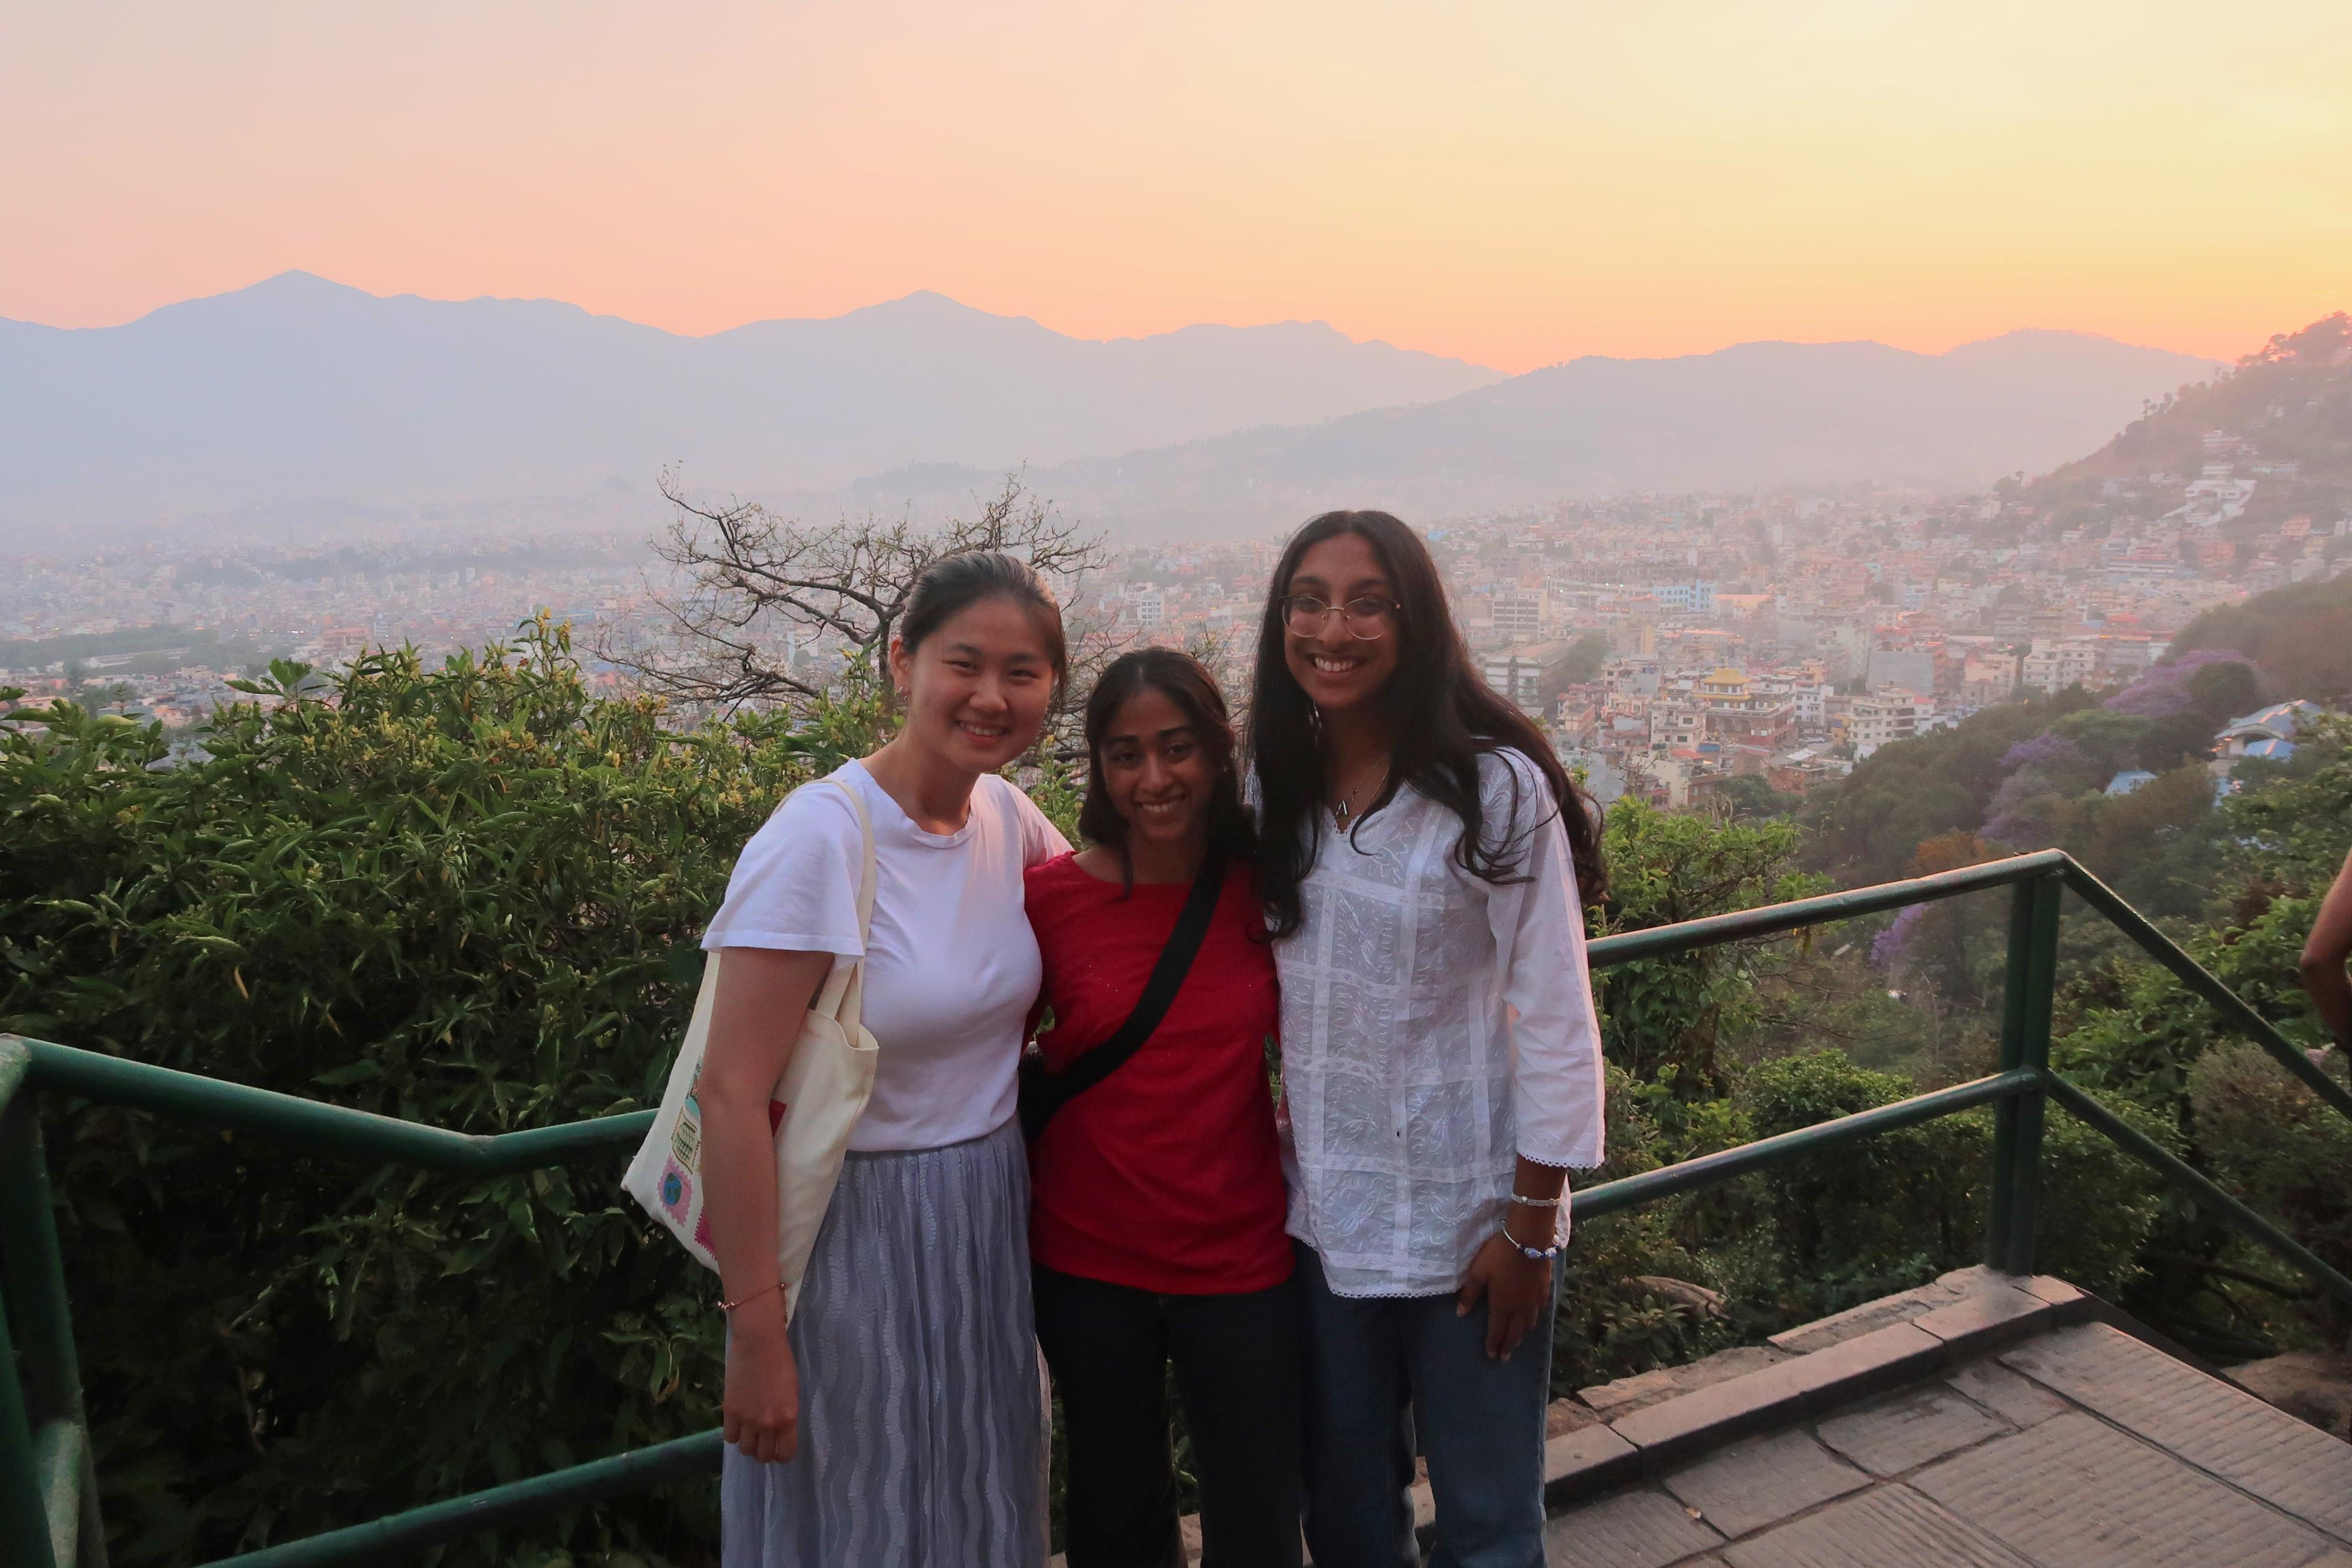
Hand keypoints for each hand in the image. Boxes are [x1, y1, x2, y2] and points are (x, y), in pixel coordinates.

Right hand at [723, 1308, 801, 1462]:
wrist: (758, 1343)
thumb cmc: (781, 1362)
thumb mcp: (792, 1391)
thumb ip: (786, 1414)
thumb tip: (779, 1431)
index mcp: (788, 1418)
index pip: (785, 1454)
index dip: (782, 1454)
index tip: (779, 1448)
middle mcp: (767, 1423)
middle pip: (763, 1456)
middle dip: (764, 1451)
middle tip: (763, 1441)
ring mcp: (747, 1419)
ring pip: (745, 1450)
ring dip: (748, 1444)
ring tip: (750, 1432)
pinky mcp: (730, 1411)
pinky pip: (729, 1437)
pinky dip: (734, 1434)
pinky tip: (738, 1424)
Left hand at [1455, 1231, 1553, 1359]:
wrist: (1529, 1239)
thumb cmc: (1499, 1254)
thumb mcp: (1478, 1272)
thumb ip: (1470, 1294)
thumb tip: (1460, 1314)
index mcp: (1502, 1305)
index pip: (1497, 1330)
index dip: (1493, 1343)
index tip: (1491, 1355)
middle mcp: (1520, 1307)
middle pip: (1514, 1331)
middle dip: (1508, 1345)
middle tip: (1504, 1357)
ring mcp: (1534, 1299)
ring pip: (1529, 1324)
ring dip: (1522, 1335)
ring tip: (1518, 1342)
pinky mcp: (1544, 1289)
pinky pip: (1540, 1310)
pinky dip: (1535, 1319)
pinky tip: (1534, 1319)